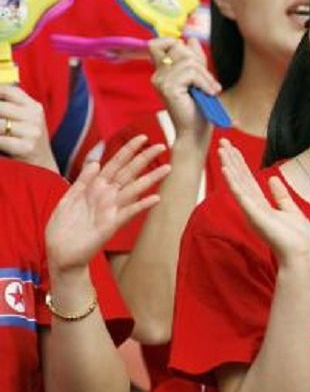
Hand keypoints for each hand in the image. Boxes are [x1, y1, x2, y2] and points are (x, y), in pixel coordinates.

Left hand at [0, 84, 56, 170]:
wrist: (43, 169)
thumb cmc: (27, 142)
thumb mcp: (25, 121)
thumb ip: (9, 108)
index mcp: (35, 107)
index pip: (8, 91)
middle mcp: (35, 117)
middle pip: (0, 107)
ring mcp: (32, 132)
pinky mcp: (26, 147)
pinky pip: (0, 140)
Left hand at [45, 135, 170, 272]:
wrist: (60, 253)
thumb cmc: (63, 227)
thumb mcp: (68, 199)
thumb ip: (82, 181)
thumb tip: (96, 162)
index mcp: (96, 187)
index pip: (115, 164)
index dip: (128, 150)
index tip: (142, 137)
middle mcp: (107, 196)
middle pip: (128, 172)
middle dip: (144, 158)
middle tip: (161, 146)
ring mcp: (111, 210)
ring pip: (134, 189)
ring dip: (151, 179)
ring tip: (167, 168)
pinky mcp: (111, 225)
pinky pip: (128, 213)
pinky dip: (142, 205)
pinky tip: (156, 199)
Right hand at [149, 37, 220, 138]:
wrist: (196, 133)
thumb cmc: (198, 110)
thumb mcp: (200, 79)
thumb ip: (195, 60)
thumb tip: (190, 39)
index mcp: (163, 72)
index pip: (159, 43)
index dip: (175, 43)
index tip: (194, 61)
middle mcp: (158, 75)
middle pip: (178, 48)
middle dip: (199, 63)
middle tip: (210, 83)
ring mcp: (161, 81)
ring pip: (188, 62)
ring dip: (206, 76)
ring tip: (211, 91)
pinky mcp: (168, 88)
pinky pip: (190, 73)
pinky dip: (204, 82)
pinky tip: (208, 93)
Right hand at [218, 139, 309, 270]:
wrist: (301, 253)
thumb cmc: (297, 237)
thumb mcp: (290, 209)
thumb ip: (280, 195)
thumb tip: (273, 178)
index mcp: (261, 204)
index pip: (247, 179)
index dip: (239, 163)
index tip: (231, 148)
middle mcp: (253, 206)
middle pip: (239, 178)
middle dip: (231, 159)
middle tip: (221, 141)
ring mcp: (252, 210)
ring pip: (237, 183)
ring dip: (229, 166)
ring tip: (221, 149)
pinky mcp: (254, 215)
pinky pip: (241, 195)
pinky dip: (233, 182)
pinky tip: (226, 169)